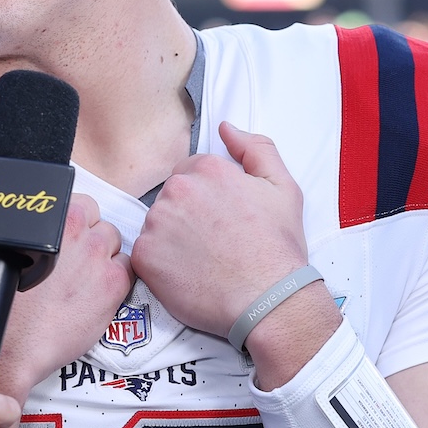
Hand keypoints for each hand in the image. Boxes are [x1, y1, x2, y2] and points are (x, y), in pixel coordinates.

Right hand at [0, 194, 132, 396]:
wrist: (12, 344)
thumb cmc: (2, 304)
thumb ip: (10, 227)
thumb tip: (2, 202)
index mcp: (54, 219)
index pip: (81, 203)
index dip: (75, 223)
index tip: (68, 239)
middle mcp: (80, 235)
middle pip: (100, 224)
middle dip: (89, 239)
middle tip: (73, 262)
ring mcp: (100, 259)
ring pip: (115, 244)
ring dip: (103, 257)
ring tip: (83, 278)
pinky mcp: (113, 285)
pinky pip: (127, 269)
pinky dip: (114, 279)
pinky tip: (94, 292)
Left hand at [133, 123, 338, 386]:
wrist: (269, 299)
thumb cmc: (278, 248)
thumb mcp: (283, 187)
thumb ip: (255, 148)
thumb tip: (226, 128)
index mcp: (206, 170)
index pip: (190, 172)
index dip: (207, 197)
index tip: (221, 218)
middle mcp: (177, 191)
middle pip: (171, 197)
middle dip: (188, 215)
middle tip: (215, 242)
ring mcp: (156, 223)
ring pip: (157, 224)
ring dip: (173, 238)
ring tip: (204, 260)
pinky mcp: (144, 256)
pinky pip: (145, 253)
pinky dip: (161, 265)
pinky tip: (188, 274)